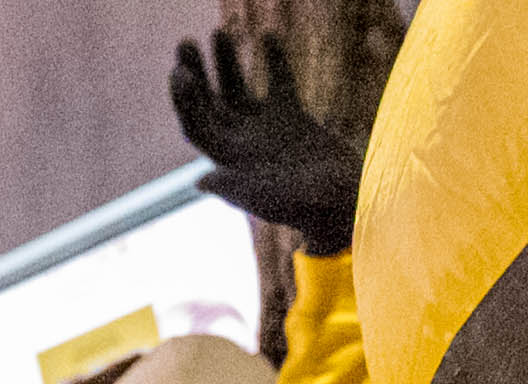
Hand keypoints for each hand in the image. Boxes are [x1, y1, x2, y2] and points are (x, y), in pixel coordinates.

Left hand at [168, 28, 360, 255]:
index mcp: (230, 161)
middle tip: (184, 44)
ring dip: (226, 64)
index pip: (198, 127)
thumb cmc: (307, 207)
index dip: (186, 102)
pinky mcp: (293, 119)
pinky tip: (268, 36)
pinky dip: (274, 61)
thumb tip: (199, 180)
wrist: (346, 204)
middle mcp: (242, 144)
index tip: (181, 72)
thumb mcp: (268, 198)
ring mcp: (266, 130)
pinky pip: (279, 84)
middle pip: (209, 105)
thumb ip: (235, 188)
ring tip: (217, 32)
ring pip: (238, 91)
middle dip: (196, 75)